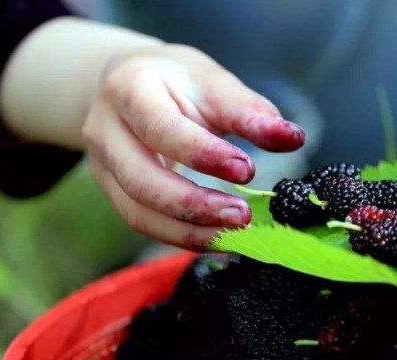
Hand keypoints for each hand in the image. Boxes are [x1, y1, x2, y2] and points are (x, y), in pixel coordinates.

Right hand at [82, 44, 304, 249]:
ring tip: (235, 235)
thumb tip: (293, 138)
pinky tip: (218, 239)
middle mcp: (105, 130)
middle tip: (243, 216)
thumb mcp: (213, 84)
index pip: (160, 127)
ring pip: (138, 212)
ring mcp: (102, 167)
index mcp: (128, 88)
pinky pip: (144, 225)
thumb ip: (250, 112)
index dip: (202, 154)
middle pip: (141, 180)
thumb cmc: (178, 83)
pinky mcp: (112, 194)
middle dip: (194, 205)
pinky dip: (182, 238)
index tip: (246, 170)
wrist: (131, 85)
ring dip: (190, 232)